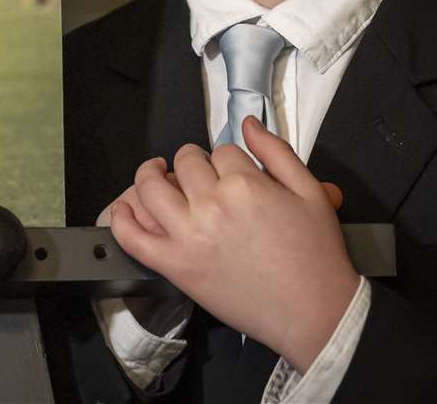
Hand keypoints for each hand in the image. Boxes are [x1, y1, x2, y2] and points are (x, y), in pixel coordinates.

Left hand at [108, 116, 359, 373]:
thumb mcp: (310, 192)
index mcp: (245, 184)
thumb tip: (247, 123)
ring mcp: (188, 236)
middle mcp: (211, 205)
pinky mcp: (175, 266)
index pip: (222, 150)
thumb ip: (276, 151)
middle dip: (194, 163)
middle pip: (185, 162)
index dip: (228, 160)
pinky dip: (121, 219)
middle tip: (203, 177)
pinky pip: (133, 238)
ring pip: (150, 188)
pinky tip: (123, 207)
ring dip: (150, 176)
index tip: (235, 174)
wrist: (314, 312)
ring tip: (158, 176)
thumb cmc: (316, 255)